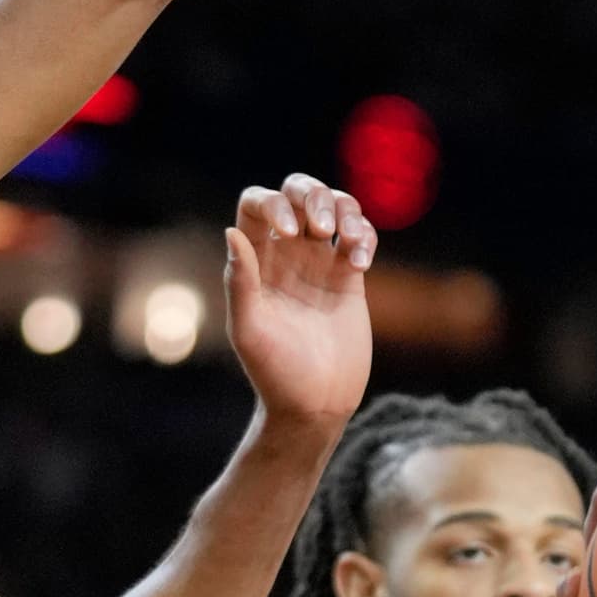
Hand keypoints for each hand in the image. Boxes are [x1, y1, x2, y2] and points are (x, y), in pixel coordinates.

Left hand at [225, 175, 376, 427]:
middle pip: (297, 193)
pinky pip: (360, 236)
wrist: (314, 404)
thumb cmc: (274, 372)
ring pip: (334, 207)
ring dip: (344, 209)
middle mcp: (286, 254)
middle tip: (323, 227)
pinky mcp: (350, 279)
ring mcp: (320, 263)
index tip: (290, 233)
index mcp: (255, 260)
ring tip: (352, 242)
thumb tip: (231, 232)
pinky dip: (365, 235)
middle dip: (313, 195)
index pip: (256, 204)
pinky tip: (362, 262)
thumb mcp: (249, 329)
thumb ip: (240, 282)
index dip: (273, 203)